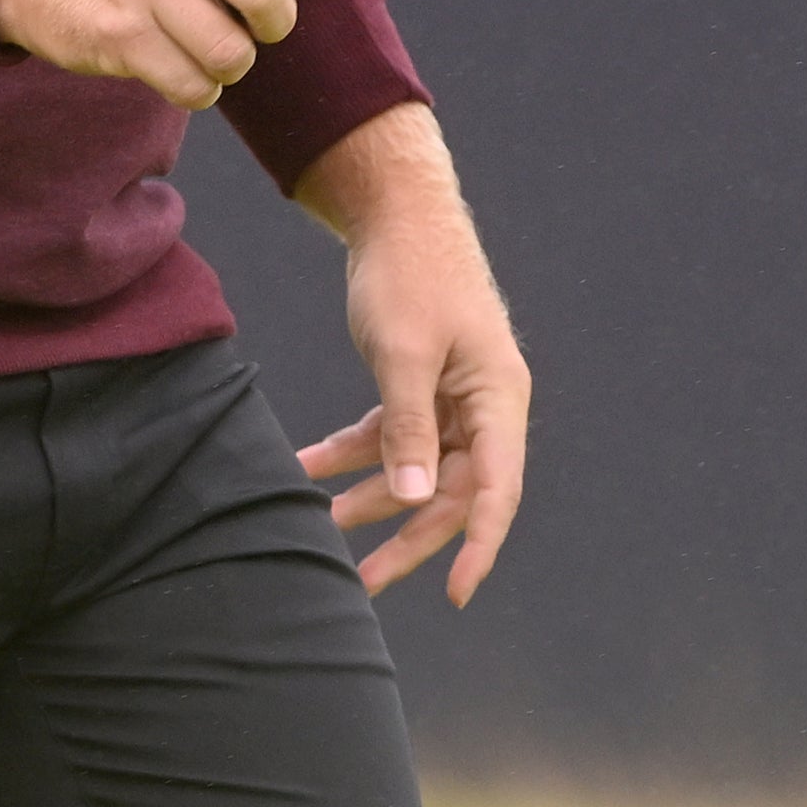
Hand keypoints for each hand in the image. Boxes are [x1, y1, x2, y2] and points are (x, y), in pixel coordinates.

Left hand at [290, 104, 529, 605]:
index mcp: (499, 401)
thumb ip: (409, 428)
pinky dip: (354, 450)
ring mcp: (454, 397)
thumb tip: (417, 501)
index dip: (478, 547)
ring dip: (371, 494)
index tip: (454, 592)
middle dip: (407, 536)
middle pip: (452, 491)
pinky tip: (307, 466)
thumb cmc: (409, 276)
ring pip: (417, 467)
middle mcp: (484, 407)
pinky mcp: (421, 384)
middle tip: (361, 582)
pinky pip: (392, 433)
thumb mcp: (404, 353)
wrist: (396, 214)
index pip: (496, 491)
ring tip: (317, 522)